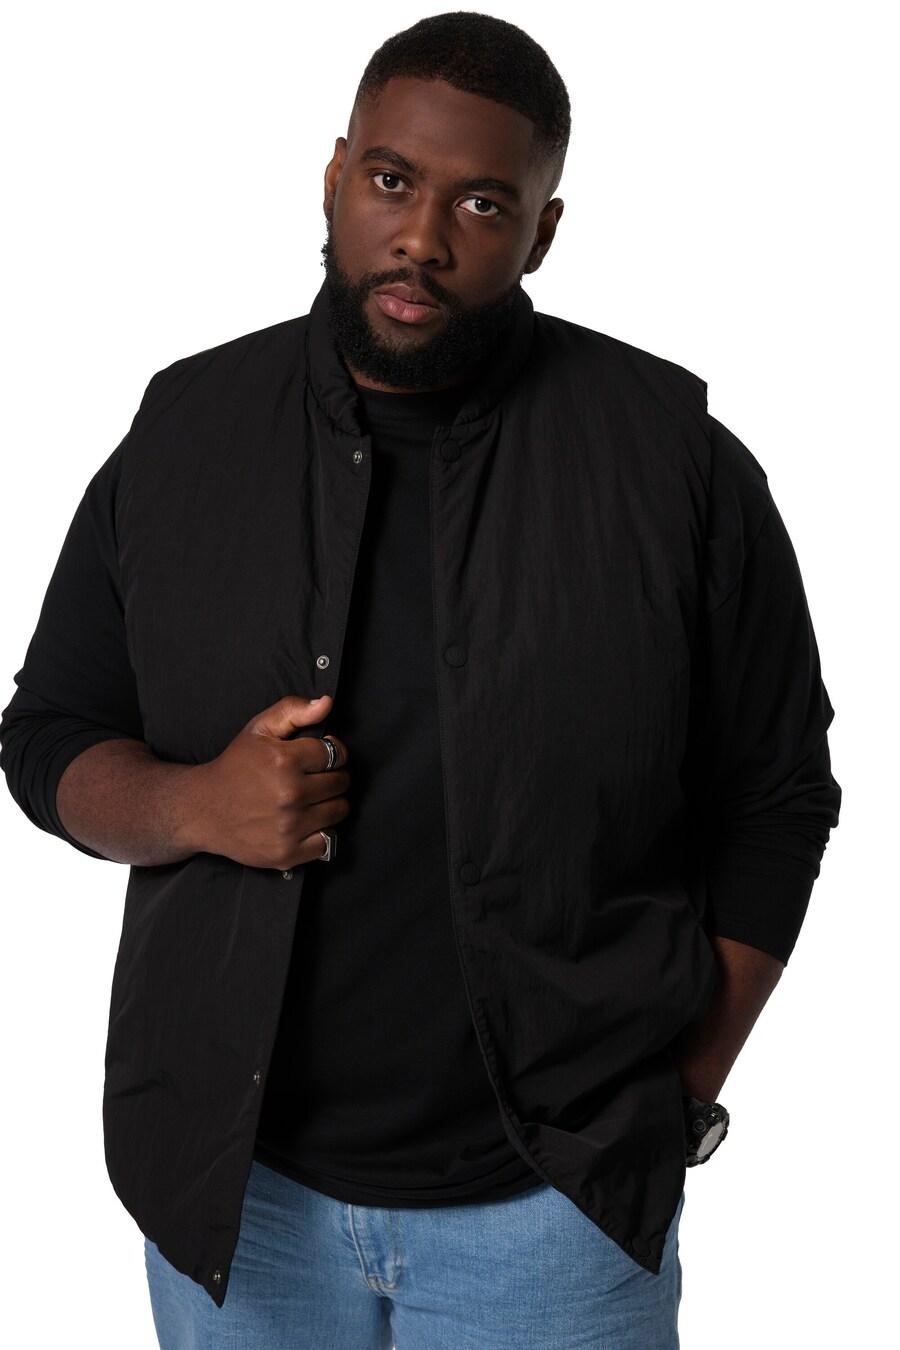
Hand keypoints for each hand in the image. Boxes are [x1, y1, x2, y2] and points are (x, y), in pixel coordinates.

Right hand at [185, 694, 350, 869]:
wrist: (204, 810)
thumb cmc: (235, 766)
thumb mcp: (259, 729)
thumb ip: (293, 710)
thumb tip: (326, 703)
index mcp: (284, 761)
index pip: (336, 754)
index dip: (330, 752)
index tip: (317, 757)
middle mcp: (289, 795)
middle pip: (342, 782)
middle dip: (332, 776)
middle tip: (312, 778)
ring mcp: (289, 827)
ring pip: (340, 810)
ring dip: (330, 803)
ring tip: (309, 799)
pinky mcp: (287, 853)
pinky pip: (328, 842)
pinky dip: (322, 833)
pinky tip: (306, 822)